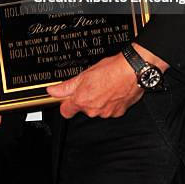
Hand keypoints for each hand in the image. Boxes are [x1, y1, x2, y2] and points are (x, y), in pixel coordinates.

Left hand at [46, 45, 167, 119]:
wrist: (132, 71)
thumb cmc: (111, 70)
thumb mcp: (84, 74)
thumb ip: (66, 86)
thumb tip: (52, 91)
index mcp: (82, 100)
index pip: (65, 111)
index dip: (65, 104)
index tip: (67, 98)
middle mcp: (93, 110)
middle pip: (83, 108)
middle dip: (85, 98)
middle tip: (92, 84)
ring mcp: (106, 113)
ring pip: (97, 108)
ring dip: (99, 100)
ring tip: (105, 85)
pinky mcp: (118, 112)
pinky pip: (110, 109)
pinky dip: (111, 102)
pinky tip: (114, 90)